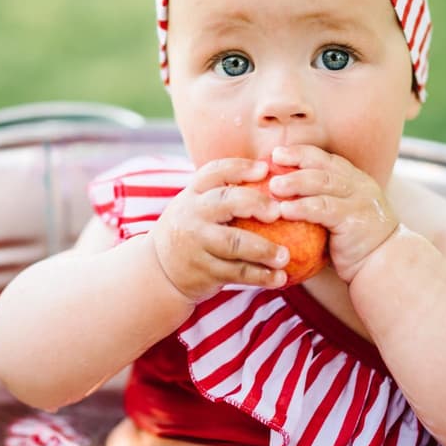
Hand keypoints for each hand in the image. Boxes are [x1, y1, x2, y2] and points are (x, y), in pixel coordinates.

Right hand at [150, 158, 290, 301]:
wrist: (160, 269)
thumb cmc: (194, 229)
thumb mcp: (198, 205)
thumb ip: (225, 193)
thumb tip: (276, 177)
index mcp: (194, 193)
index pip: (215, 172)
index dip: (240, 168)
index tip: (265, 169)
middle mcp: (193, 214)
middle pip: (225, 202)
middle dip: (255, 204)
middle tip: (279, 211)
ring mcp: (197, 243)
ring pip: (234, 243)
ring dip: (263, 250)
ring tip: (285, 256)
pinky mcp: (204, 271)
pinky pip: (237, 273)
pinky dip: (261, 276)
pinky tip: (280, 277)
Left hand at [267, 145, 400, 281]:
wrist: (385, 266)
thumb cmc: (355, 245)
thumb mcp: (342, 216)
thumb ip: (322, 202)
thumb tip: (281, 198)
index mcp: (355, 180)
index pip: (326, 159)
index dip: (301, 153)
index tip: (277, 153)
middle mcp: (359, 185)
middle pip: (322, 166)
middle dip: (296, 159)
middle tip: (272, 160)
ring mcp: (358, 201)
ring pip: (323, 183)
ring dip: (295, 182)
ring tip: (273, 186)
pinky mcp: (354, 220)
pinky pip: (324, 209)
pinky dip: (302, 208)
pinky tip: (284, 211)